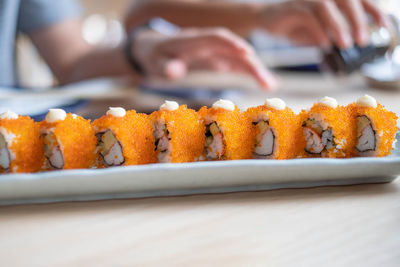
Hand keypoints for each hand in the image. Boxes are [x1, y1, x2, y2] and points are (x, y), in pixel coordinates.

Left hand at [132, 28, 277, 90]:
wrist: (154, 49)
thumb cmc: (154, 55)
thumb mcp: (154, 62)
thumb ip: (164, 67)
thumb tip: (175, 72)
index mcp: (192, 40)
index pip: (215, 37)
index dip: (231, 44)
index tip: (246, 53)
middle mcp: (208, 44)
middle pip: (233, 50)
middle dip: (250, 63)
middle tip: (266, 83)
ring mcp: (214, 52)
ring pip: (239, 58)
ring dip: (255, 70)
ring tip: (270, 86)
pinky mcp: (217, 60)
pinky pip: (237, 66)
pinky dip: (250, 73)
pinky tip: (265, 83)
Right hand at [259, 0, 389, 48]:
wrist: (265, 19)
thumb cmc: (294, 24)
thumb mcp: (319, 33)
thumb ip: (334, 36)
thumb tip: (351, 46)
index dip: (375, 11)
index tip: (385, 27)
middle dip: (359, 20)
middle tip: (363, 41)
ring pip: (327, 5)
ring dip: (339, 25)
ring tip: (345, 44)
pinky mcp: (293, 6)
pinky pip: (309, 15)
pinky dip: (318, 30)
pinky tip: (323, 44)